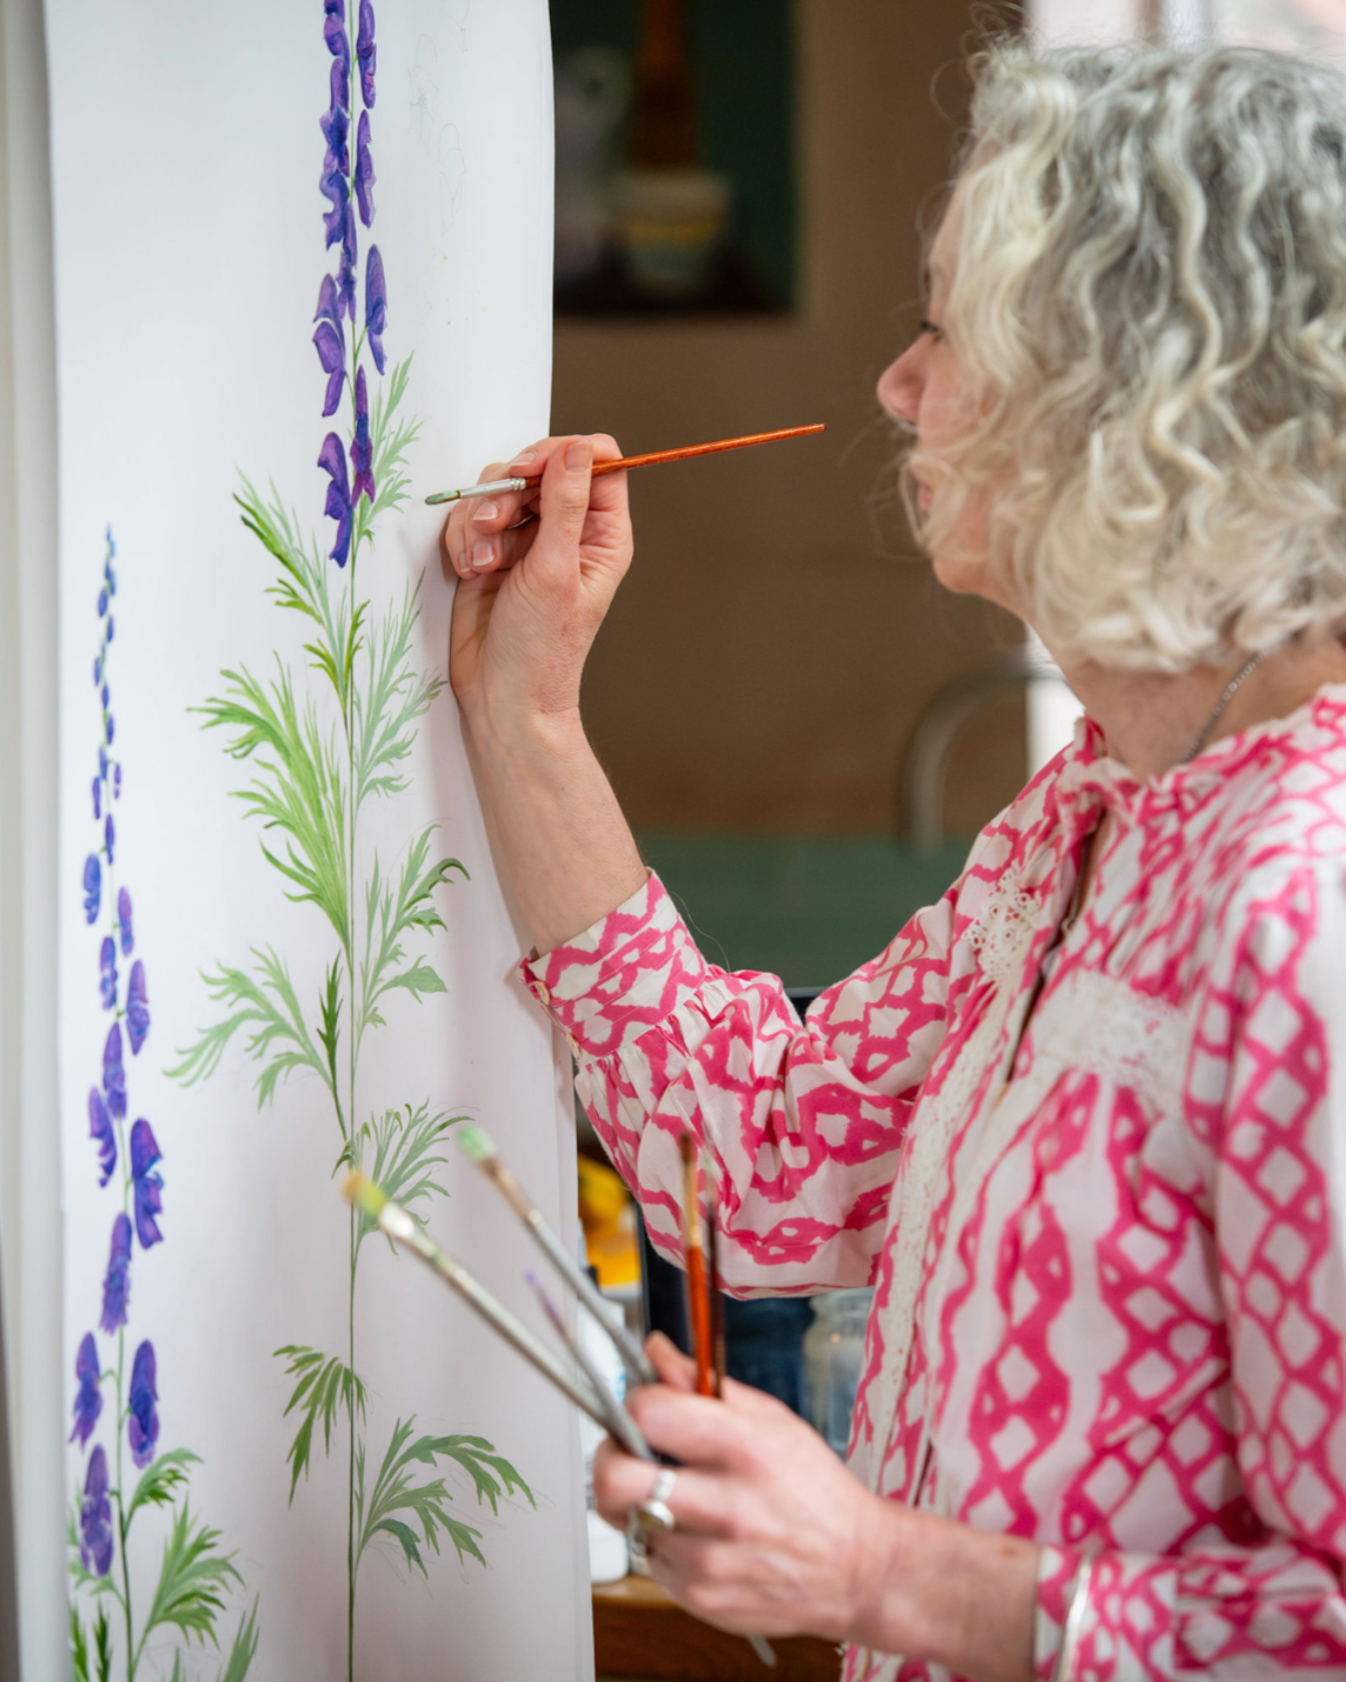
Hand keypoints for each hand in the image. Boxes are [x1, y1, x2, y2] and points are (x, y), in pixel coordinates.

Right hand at [443, 434, 631, 729]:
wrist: (502, 694)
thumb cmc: (542, 648)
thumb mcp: (555, 570)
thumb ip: (564, 505)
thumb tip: (574, 450)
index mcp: (602, 533)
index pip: (595, 460)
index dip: (560, 454)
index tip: (528, 472)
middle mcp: (568, 530)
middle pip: (538, 467)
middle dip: (507, 491)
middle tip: (494, 526)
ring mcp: (529, 539)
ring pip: (498, 489)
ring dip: (480, 519)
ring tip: (482, 561)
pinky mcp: (493, 550)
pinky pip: (472, 516)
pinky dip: (465, 537)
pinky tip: (471, 570)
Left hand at [593, 1334, 903, 1646]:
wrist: (856, 1569)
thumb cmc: (813, 1488)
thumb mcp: (770, 1418)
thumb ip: (702, 1383)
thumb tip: (654, 1352)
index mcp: (744, 1447)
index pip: (648, 1413)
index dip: (635, 1403)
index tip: (644, 1408)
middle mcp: (724, 1505)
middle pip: (613, 1480)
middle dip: (609, 1460)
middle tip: (628, 1454)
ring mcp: (709, 1560)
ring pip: (627, 1520)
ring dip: (640, 1504)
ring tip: (675, 1495)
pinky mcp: (701, 1598)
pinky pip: (650, 1560)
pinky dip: (663, 1543)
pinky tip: (697, 1533)